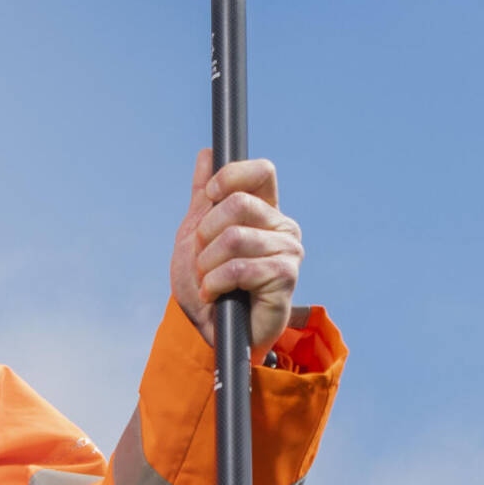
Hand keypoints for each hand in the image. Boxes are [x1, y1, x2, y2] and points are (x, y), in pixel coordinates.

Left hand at [170, 154, 302, 356]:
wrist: (211, 331)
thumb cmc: (209, 286)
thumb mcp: (196, 235)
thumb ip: (203, 196)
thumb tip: (207, 153)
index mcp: (264, 211)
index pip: (261, 172)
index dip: (232, 176)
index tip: (211, 195)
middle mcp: (282, 227)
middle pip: (238, 204)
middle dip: (206, 234)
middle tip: (204, 259)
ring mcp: (288, 252)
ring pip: (234, 238)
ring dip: (207, 264)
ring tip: (209, 281)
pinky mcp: (285, 278)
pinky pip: (239, 268)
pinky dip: (215, 283)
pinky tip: (216, 295)